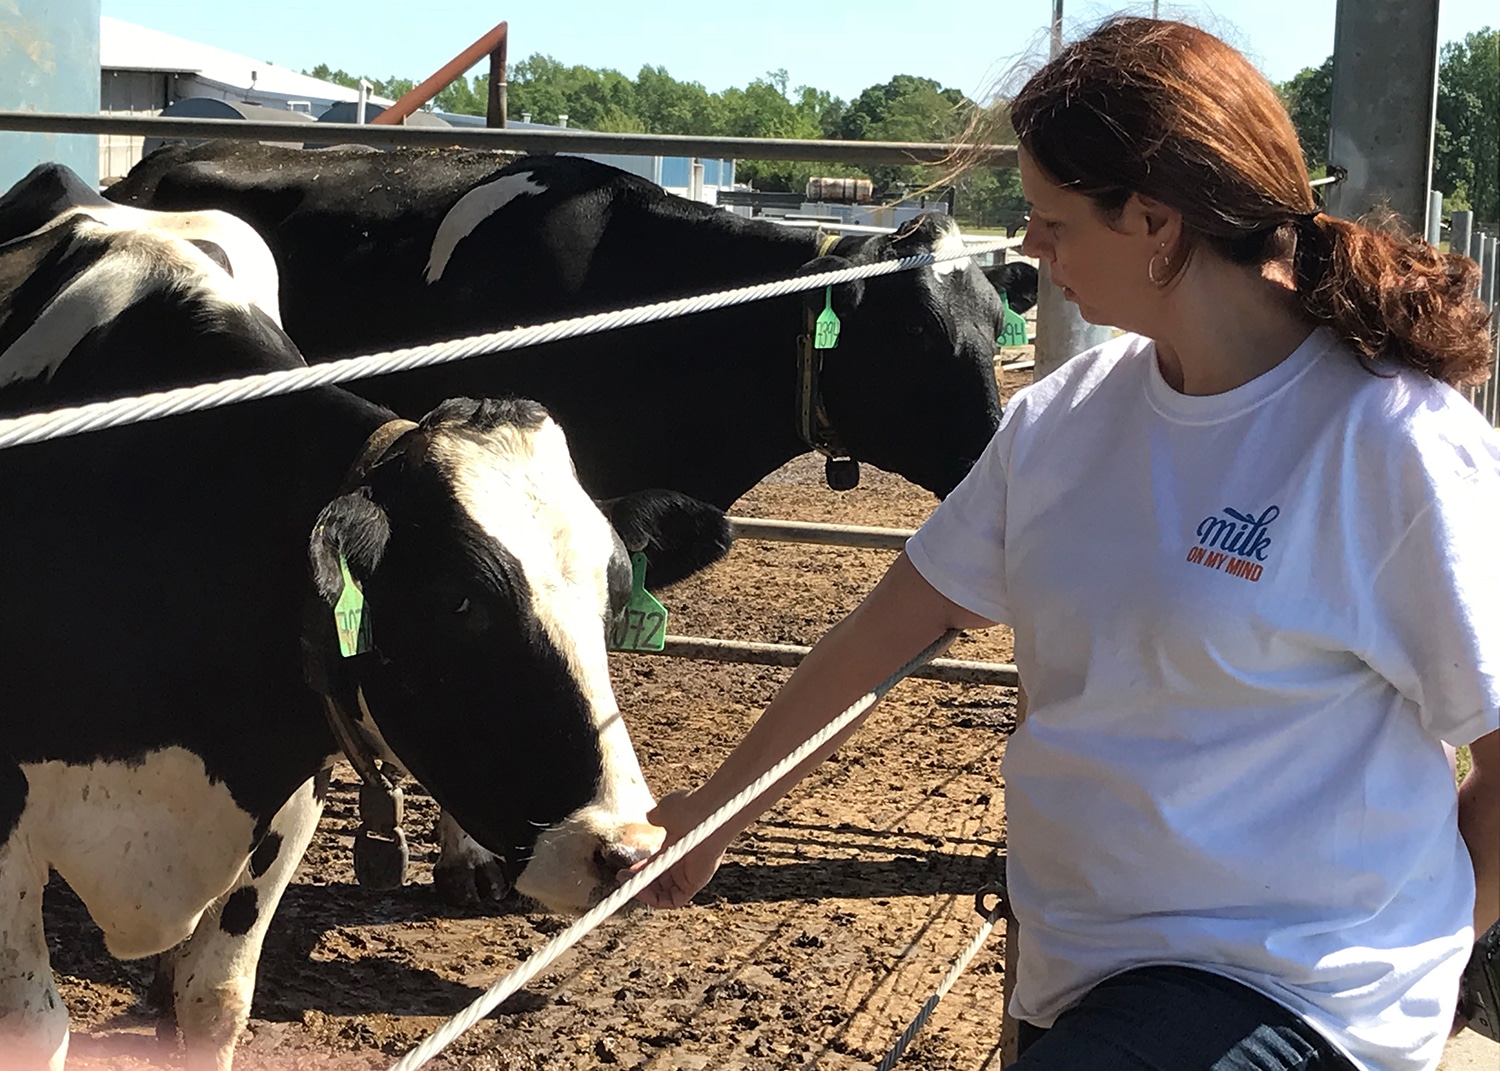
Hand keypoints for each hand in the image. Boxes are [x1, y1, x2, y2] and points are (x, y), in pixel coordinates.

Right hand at [623, 790, 727, 908]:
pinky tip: (640, 889)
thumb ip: (657, 816)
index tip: (625, 870)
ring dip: (644, 892)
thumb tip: (650, 816)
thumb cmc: (691, 807)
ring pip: (665, 892)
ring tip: (627, 883)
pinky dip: (656, 899)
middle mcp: (684, 861)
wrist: (708, 810)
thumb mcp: (666, 810)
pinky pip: (674, 899)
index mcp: (677, 845)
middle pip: (659, 881)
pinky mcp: (696, 883)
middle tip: (621, 878)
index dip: (641, 869)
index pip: (657, 864)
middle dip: (639, 882)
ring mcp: (690, 873)